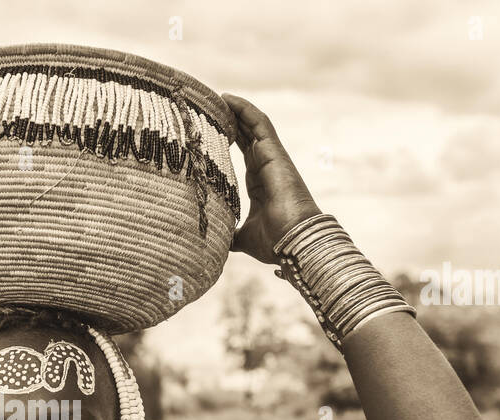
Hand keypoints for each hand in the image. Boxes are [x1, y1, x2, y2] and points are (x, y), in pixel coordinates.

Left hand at [222, 94, 322, 264]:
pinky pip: (260, 123)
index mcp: (258, 183)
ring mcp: (271, 157)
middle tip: (207, 106)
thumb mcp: (243, 237)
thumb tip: (216, 242)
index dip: (227, 138)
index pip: (242, 152)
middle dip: (229, 119)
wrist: (292, 240)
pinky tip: (228, 99)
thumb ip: (230, 234)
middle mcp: (265, 166)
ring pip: (252, 125)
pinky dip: (245, 109)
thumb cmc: (273, 240)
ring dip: (235, 109)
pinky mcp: (275, 152)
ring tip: (216, 96)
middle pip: (245, 134)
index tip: (209, 127)